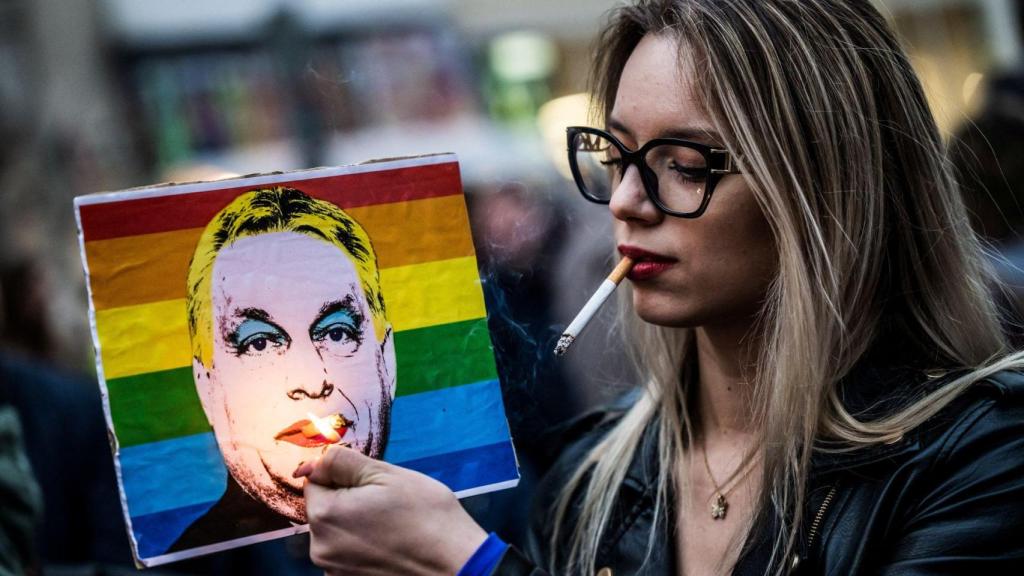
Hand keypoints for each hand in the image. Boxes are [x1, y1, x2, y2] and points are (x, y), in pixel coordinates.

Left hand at [296, 445, 487, 575]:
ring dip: (357, 524)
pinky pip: (349, 553)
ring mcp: (335, 570)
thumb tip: (310, 463)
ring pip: (338, 531)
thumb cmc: (426, 515)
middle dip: (350, 500)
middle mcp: (321, 548)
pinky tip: (392, 544)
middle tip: (388, 504)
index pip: (315, 481)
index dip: (345, 476)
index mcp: (325, 516)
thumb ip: (341, 462)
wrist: (456, 563)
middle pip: (325, 509)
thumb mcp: (386, 474)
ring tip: (393, 525)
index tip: (374, 485)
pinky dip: (365, 546)